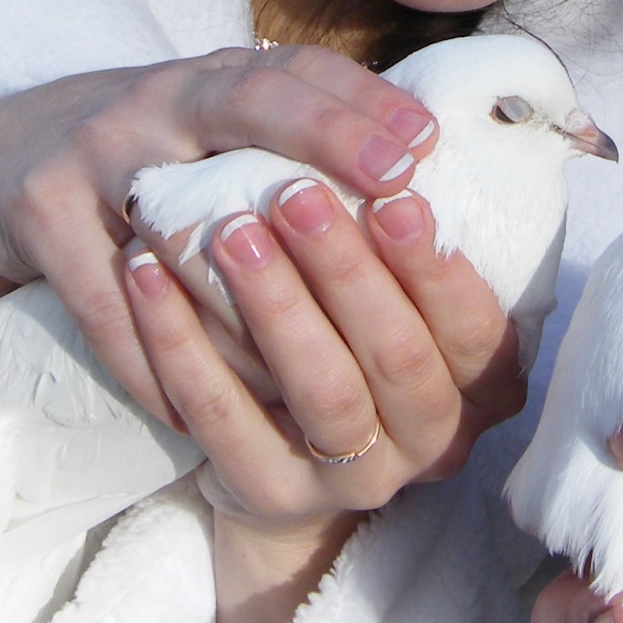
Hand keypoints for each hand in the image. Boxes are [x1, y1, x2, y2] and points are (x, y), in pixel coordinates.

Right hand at [0, 42, 441, 437]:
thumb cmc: (140, 158)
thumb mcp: (210, 128)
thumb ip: (293, 142)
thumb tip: (423, 193)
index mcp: (212, 78)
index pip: (297, 70)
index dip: (362, 103)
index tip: (425, 147)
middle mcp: (157, 99)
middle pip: (246, 101)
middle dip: (326, 135)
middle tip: (394, 182)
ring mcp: (92, 150)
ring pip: (177, 215)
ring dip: (244, 288)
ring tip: (313, 343)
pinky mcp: (38, 213)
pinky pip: (104, 301)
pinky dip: (151, 358)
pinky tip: (194, 411)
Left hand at [124, 176, 527, 622]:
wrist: (291, 452)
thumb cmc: (355, 335)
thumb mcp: (404, 294)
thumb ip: (406, 235)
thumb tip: (402, 129)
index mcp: (475, 384)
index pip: (473, 330)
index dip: (435, 266)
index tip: (397, 193)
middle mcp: (428, 438)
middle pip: (398, 357)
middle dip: (348, 271)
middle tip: (296, 195)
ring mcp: (353, 477)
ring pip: (322, 391)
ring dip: (276, 305)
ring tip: (230, 229)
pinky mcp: (272, 493)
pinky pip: (222, 418)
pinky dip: (181, 343)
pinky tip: (147, 274)